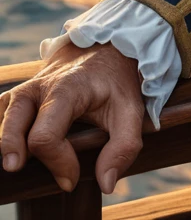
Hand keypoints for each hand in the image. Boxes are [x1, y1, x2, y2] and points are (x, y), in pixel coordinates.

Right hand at [0, 41, 144, 194]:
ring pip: (2, 115)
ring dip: (5, 142)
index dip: (56, 163)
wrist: (107, 51)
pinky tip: (14, 148)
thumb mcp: (131, 110)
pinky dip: (3, 132)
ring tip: (16, 163)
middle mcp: (41, 86)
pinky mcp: (19, 95)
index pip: (45, 136)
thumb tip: (106, 184)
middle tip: (18, 169)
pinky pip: (0, 112)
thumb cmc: (116, 84)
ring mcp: (26, 89)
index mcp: (68, 89)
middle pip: (13, 123)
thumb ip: (124, 146)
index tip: (72, 179)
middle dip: (11, 150)